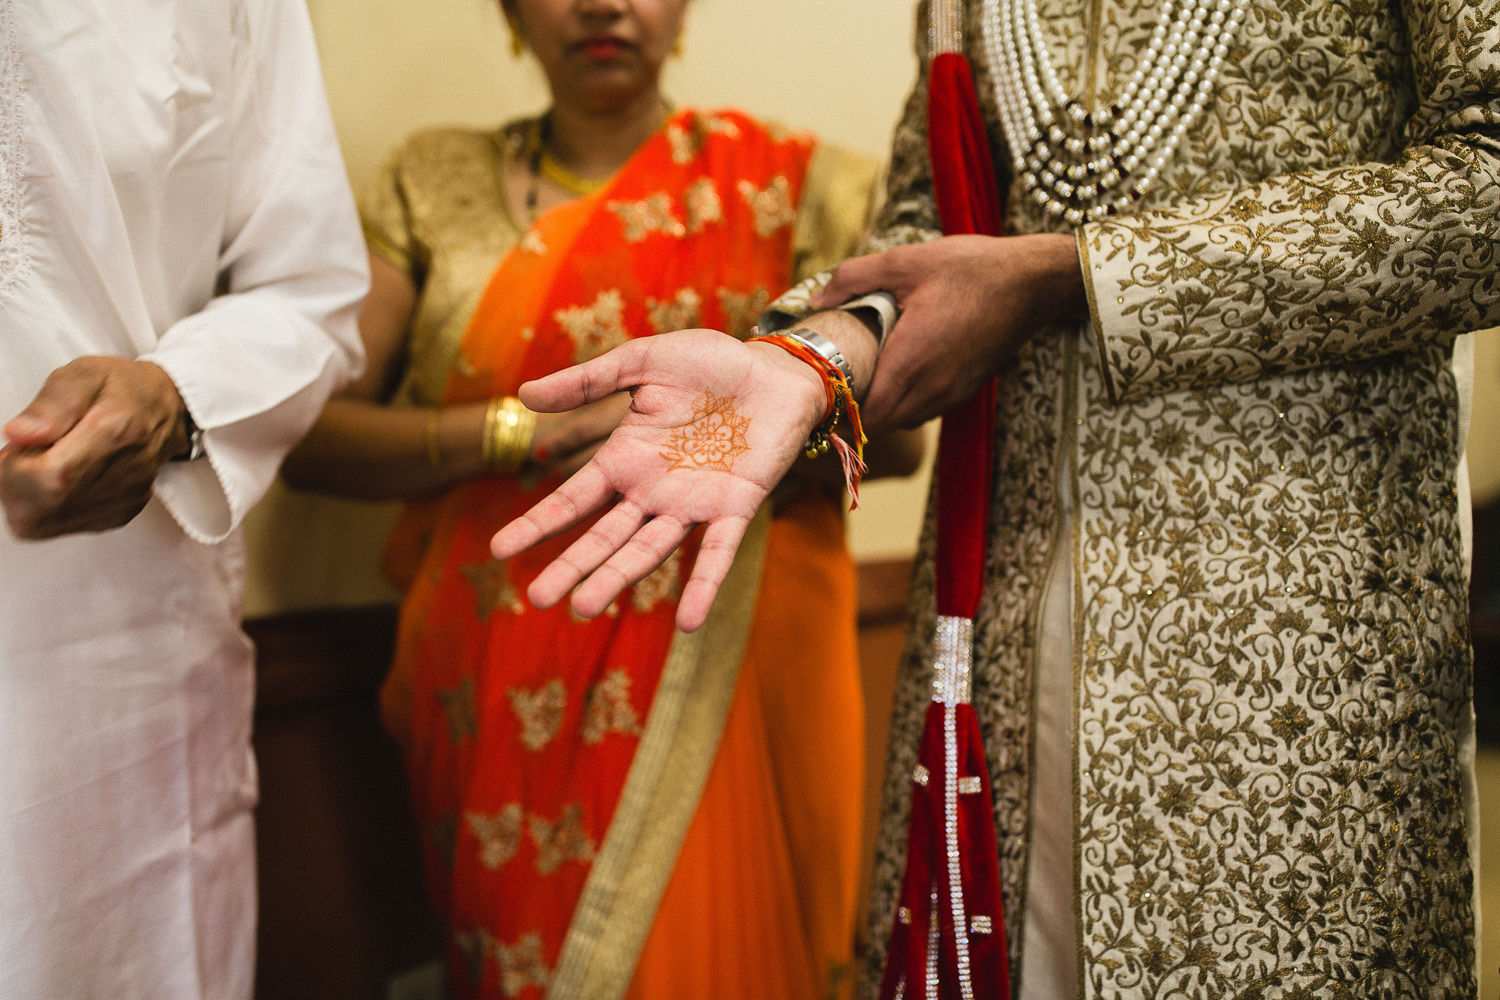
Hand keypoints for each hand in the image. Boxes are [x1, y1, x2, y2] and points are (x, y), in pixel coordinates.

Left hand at [1, 357, 188, 538]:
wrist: (166, 409)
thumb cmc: (120, 388)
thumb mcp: (81, 375)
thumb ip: (50, 405)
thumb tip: (18, 435)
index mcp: (116, 432)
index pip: (51, 478)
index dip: (15, 466)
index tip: (20, 442)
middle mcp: (126, 475)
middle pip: (40, 507)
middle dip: (12, 482)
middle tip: (28, 451)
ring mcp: (124, 501)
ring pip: (40, 521)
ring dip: (24, 494)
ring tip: (45, 461)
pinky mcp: (118, 515)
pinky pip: (54, 524)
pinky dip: (43, 503)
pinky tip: (60, 477)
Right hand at [490, 328, 826, 631]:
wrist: (776, 371)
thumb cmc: (712, 364)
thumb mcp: (643, 362)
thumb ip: (589, 380)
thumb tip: (524, 396)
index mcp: (626, 458)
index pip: (572, 500)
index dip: (538, 524)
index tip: (499, 551)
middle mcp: (654, 490)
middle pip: (605, 537)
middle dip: (573, 567)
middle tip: (539, 599)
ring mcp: (694, 503)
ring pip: (648, 550)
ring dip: (619, 578)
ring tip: (585, 608)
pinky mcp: (736, 507)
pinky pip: (717, 554)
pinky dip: (703, 587)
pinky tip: (688, 622)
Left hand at [813, 233, 1085, 429]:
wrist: (1033, 282)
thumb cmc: (970, 269)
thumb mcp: (904, 261)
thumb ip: (853, 279)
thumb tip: (816, 302)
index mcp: (912, 361)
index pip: (864, 414)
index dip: (839, 410)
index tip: (822, 391)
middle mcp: (932, 388)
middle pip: (880, 425)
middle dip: (854, 411)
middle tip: (835, 382)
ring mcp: (952, 393)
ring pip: (902, 420)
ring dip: (880, 408)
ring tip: (865, 374)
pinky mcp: (965, 391)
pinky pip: (924, 410)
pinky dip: (904, 400)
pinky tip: (898, 369)